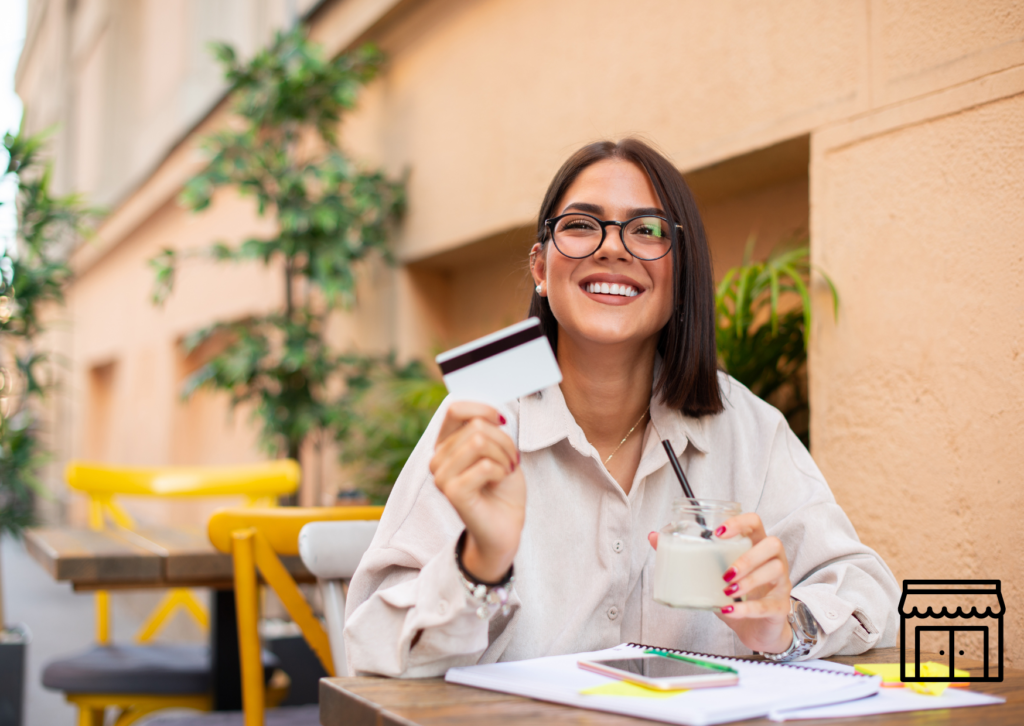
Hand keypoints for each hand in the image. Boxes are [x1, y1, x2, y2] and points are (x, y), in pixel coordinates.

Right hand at [430, 401, 524, 582]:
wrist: (505, 525)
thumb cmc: (502, 486)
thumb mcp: (498, 449)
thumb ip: (488, 428)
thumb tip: (490, 412)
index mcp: (445, 444)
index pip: (455, 409)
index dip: (483, 409)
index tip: (501, 421)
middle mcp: (437, 458)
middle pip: (476, 426)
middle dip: (503, 441)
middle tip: (510, 460)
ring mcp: (441, 476)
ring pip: (480, 442)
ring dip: (503, 456)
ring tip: (505, 471)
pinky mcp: (452, 492)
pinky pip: (485, 466)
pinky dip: (501, 471)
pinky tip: (499, 482)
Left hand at [647, 513, 792, 653]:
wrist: (757, 630)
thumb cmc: (736, 596)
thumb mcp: (710, 575)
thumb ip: (687, 557)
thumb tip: (654, 537)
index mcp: (755, 546)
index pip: (755, 522)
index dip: (739, 522)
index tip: (718, 532)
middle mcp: (773, 560)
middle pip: (772, 544)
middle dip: (747, 557)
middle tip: (725, 572)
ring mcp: (781, 583)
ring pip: (775, 571)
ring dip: (749, 580)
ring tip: (727, 590)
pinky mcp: (781, 607)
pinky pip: (769, 605)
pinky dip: (747, 608)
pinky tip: (730, 610)